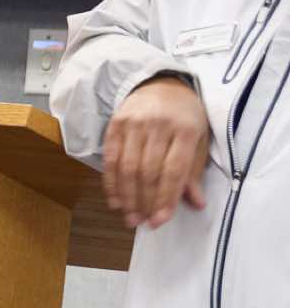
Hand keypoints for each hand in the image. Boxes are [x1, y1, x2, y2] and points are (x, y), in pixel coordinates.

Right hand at [103, 75, 210, 228]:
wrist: (161, 84)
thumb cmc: (184, 116)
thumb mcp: (198, 139)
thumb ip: (194, 172)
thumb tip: (196, 203)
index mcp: (186, 128)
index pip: (174, 170)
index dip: (165, 198)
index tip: (160, 220)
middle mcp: (160, 125)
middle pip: (149, 172)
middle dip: (144, 202)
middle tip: (142, 222)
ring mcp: (135, 124)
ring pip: (128, 168)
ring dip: (127, 197)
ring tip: (129, 217)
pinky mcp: (116, 124)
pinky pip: (110, 160)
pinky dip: (111, 184)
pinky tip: (115, 201)